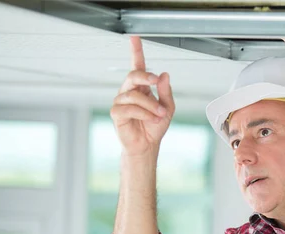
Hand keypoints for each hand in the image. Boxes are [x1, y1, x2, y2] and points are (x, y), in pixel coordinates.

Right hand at [111, 36, 174, 156]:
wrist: (148, 145)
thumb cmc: (155, 126)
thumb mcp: (167, 108)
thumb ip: (166, 93)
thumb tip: (165, 75)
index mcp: (141, 87)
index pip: (137, 66)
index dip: (136, 51)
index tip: (135, 38)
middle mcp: (129, 91)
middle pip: (133, 75)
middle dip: (145, 76)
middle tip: (156, 81)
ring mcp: (121, 102)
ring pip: (134, 95)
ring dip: (150, 104)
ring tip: (160, 113)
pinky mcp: (116, 114)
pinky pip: (128, 108)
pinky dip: (143, 113)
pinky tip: (150, 118)